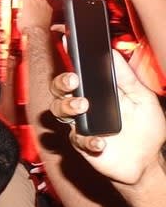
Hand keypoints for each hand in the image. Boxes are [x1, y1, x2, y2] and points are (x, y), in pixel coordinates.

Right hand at [15, 0, 52, 31]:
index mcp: (28, 1)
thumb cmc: (28, 28)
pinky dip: (40, 0)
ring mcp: (44, 4)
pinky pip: (45, 0)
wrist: (37, 34)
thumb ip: (19, 9)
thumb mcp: (18, 17)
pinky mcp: (49, 9)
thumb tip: (19, 9)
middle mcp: (38, 1)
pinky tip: (37, 3)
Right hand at [48, 50, 165, 185]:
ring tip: (82, 106)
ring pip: (58, 110)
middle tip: (73, 81)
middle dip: (61, 83)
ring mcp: (80, 124)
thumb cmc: (145, 128)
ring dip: (66, 106)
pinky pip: (76, 139)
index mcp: (96, 91)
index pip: (77, 71)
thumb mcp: (143, 98)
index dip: (69, 57)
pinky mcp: (82, 144)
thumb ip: (127, 77)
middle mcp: (84, 105)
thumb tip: (112, 53)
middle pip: (59, 89)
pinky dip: (88, 140)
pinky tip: (101, 141)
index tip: (68, 45)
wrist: (147, 161)